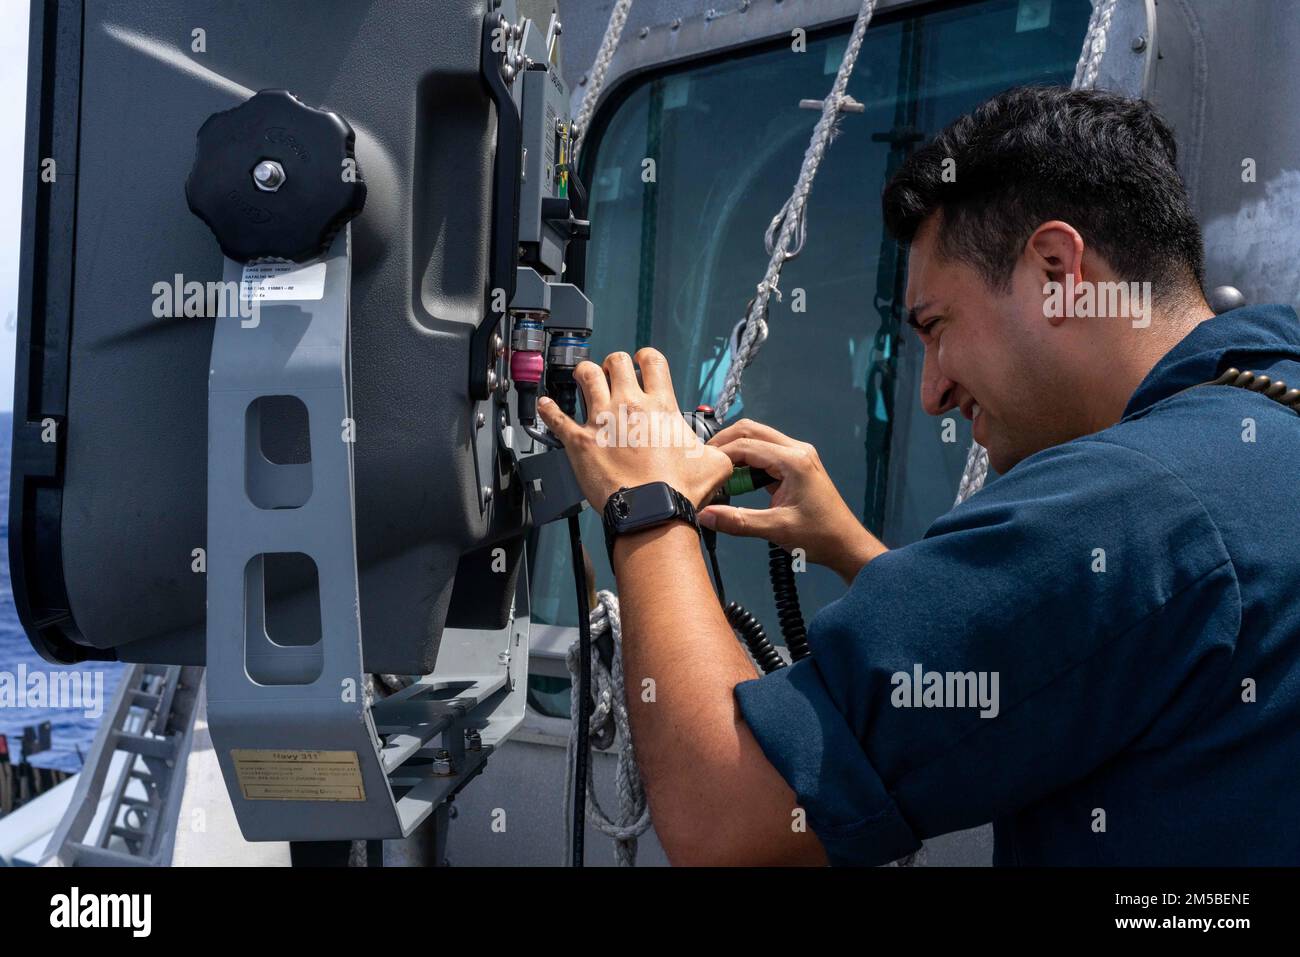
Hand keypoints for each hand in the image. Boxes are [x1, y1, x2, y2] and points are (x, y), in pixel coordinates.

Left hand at [536, 348, 733, 511]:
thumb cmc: (679, 490)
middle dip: (614, 365)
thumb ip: (718, 451)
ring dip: (585, 374)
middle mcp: (629, 405)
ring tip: (583, 378)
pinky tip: (545, 405)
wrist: (650, 511)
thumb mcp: (715, 465)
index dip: (646, 358)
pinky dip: (548, 409)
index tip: (642, 364)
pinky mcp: (579, 441)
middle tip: (613, 375)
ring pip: (586, 376)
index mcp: (660, 405)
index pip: (652, 361)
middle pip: (616, 362)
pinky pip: (557, 417)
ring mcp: (601, 420)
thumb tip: (723, 453)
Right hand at [698, 419, 885, 583]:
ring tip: (717, 473)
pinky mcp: (795, 465)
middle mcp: (797, 450)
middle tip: (705, 464)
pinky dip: (746, 461)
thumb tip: (705, 515)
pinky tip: (736, 479)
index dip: (720, 455)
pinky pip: (765, 452)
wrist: (846, 544)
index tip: (702, 470)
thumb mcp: (776, 529)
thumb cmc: (820, 536)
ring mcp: (797, 455)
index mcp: (794, 460)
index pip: (746, 445)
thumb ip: (738, 521)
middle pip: (750, 430)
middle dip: (724, 444)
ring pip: (757, 438)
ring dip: (735, 451)